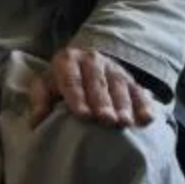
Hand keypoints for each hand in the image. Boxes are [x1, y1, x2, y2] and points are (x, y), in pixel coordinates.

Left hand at [29, 47, 155, 128]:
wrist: (83, 63)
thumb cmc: (60, 81)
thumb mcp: (45, 84)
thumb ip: (39, 99)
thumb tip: (37, 120)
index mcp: (67, 60)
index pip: (72, 79)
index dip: (78, 97)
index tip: (83, 115)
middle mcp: (92, 60)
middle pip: (98, 82)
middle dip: (103, 102)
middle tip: (107, 120)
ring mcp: (113, 68)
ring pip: (119, 85)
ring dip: (123, 105)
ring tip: (124, 123)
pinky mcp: (130, 79)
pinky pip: (139, 91)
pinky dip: (144, 105)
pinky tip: (147, 119)